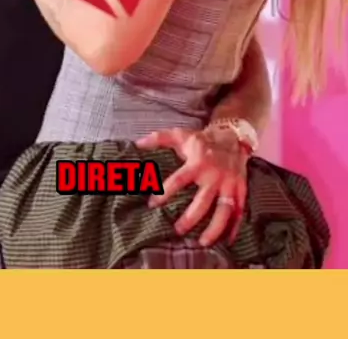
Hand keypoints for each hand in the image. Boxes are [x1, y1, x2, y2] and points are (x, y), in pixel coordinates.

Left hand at [137, 126, 248, 246]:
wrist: (232, 136)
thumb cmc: (201, 140)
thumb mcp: (180, 135)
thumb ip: (159, 139)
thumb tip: (138, 144)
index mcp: (198, 162)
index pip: (179, 180)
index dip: (164, 192)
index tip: (152, 205)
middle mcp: (214, 175)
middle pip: (203, 200)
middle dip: (190, 218)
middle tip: (177, 231)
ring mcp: (229, 184)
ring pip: (224, 210)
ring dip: (214, 228)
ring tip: (202, 243)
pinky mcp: (241, 190)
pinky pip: (239, 211)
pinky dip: (235, 227)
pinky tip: (228, 241)